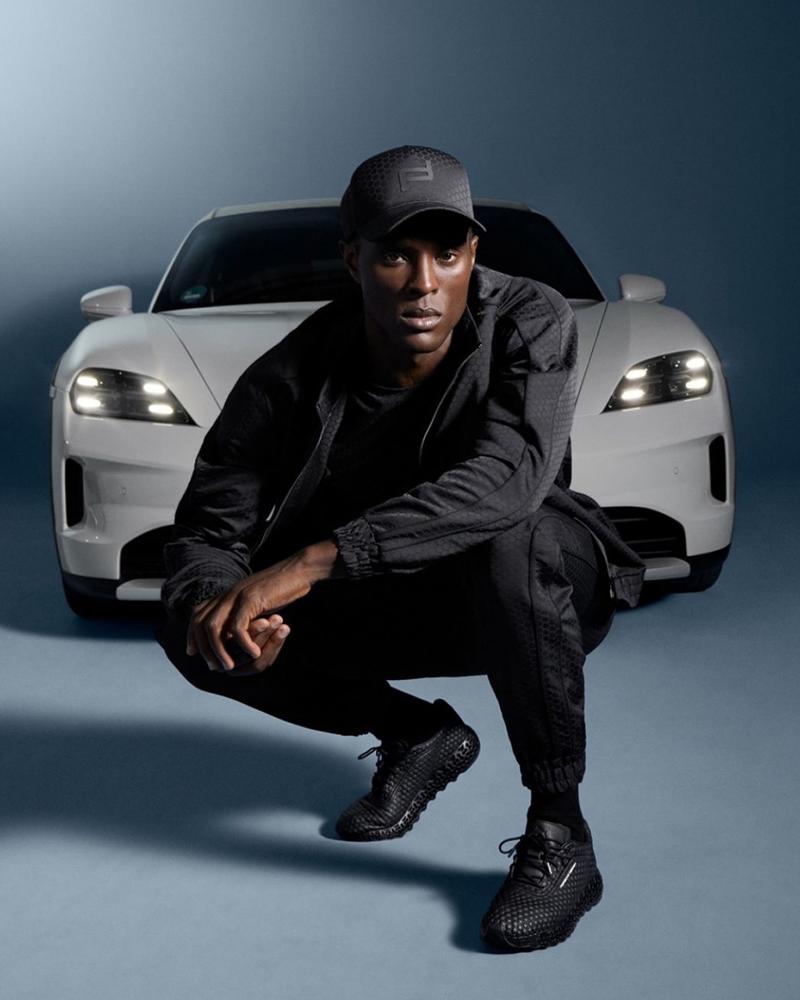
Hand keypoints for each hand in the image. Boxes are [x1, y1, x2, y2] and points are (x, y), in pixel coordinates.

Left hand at [185, 539, 337, 672]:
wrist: (299, 569)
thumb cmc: (281, 587)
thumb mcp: (256, 600)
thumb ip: (243, 612)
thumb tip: (235, 631)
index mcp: (226, 594)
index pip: (198, 614)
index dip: (192, 634)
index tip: (192, 651)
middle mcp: (227, 594)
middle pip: (201, 623)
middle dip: (204, 648)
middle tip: (213, 666)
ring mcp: (237, 595)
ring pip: (215, 627)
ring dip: (219, 650)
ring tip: (229, 666)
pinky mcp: (251, 598)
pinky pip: (239, 626)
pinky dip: (244, 643)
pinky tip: (255, 653)